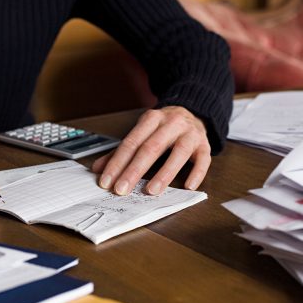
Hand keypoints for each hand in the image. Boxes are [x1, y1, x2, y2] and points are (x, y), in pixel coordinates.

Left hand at [92, 106, 210, 195]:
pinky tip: (188, 187)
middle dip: (134, 170)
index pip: (131, 142)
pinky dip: (196, 173)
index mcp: (151, 119)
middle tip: (122, 190)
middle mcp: (171, 123)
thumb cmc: (163, 127)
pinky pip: (203, 160)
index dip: (117, 162)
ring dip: (164, 173)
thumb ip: (121, 152)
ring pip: (178, 153)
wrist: (193, 111)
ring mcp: (190, 133)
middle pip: (151, 147)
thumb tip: (97, 169)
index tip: (107, 181)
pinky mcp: (205, 144)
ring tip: (151, 191)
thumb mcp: (142, 133)